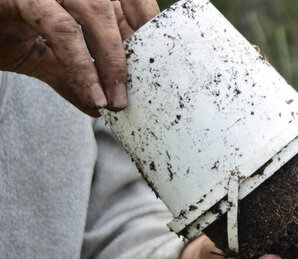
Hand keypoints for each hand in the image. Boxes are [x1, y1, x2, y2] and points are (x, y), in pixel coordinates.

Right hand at [0, 0, 158, 115]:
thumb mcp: (39, 54)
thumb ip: (71, 74)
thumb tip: (101, 108)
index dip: (147, 27)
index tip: (157, 66)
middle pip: (116, 6)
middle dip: (131, 53)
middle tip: (133, 95)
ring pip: (96, 12)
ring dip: (111, 61)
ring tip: (116, 99)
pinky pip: (62, 28)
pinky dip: (81, 64)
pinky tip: (92, 94)